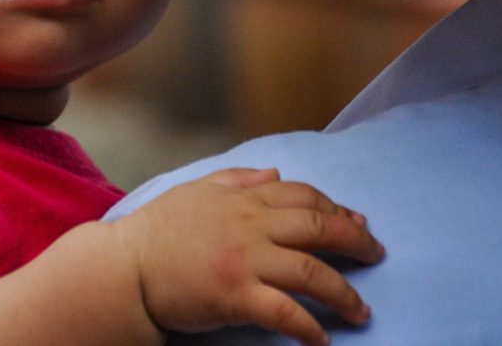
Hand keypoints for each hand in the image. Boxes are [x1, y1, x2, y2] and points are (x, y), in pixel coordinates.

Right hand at [109, 169, 382, 345]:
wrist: (125, 267)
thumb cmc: (158, 230)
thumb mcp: (197, 190)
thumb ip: (238, 179)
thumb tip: (275, 173)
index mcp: (242, 199)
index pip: (302, 195)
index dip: (336, 207)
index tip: (357, 222)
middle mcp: (249, 225)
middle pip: (317, 227)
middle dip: (355, 241)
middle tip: (377, 256)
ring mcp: (244, 260)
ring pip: (311, 272)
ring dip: (344, 292)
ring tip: (362, 312)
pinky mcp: (235, 296)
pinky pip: (284, 312)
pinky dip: (308, 327)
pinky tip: (322, 339)